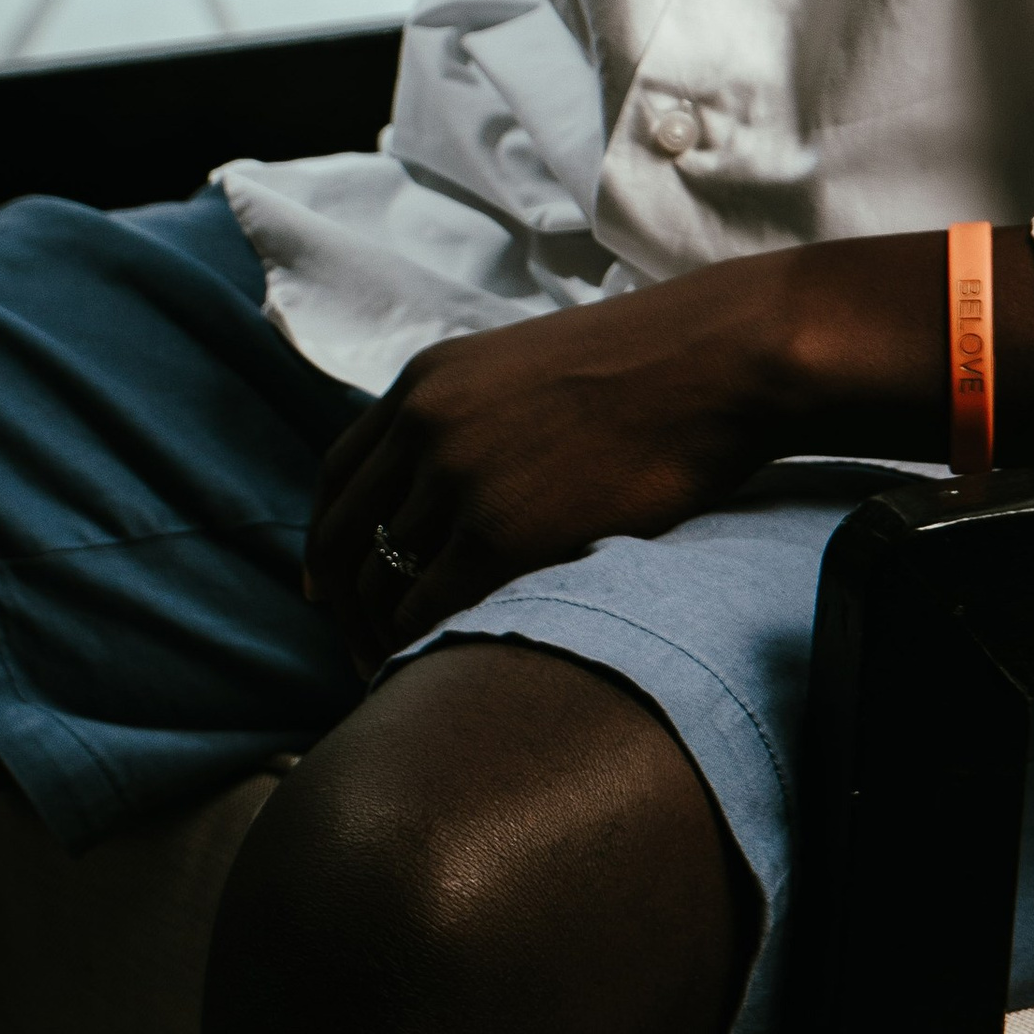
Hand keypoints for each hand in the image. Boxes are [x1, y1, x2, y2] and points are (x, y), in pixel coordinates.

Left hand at [304, 259, 799, 666]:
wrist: (711, 362)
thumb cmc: (648, 369)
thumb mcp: (524, 369)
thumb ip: (470, 416)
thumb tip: (451, 490)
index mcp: (425, 381)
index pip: (338, 475)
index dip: (324, 539)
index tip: (322, 586)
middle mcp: (423, 424)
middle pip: (342, 535)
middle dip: (341, 603)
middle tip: (358, 649)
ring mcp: (455, 477)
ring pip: (378, 581)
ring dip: (377, 633)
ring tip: (398, 670)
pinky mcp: (496, 532)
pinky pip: (424, 609)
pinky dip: (417, 646)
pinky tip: (436, 667)